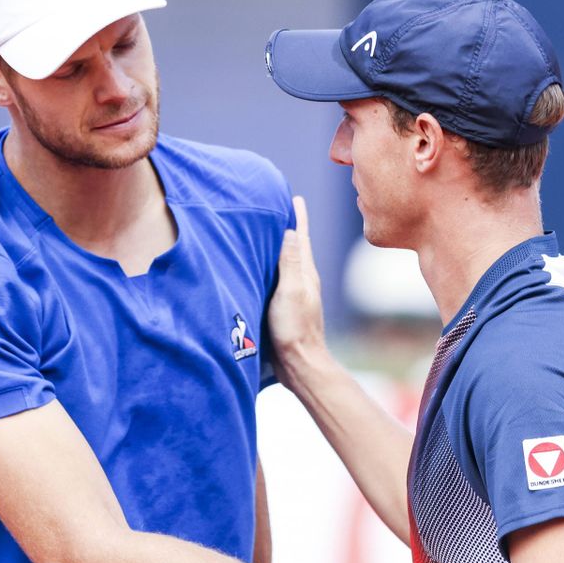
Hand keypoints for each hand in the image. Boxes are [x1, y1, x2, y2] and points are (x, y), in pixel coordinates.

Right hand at [268, 196, 328, 391]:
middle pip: (294, 247)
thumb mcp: (290, 291)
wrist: (299, 365)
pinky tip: (258, 270)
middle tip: (276, 208)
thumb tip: (291, 230)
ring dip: (276, 248)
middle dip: (287, 227)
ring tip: (265, 234)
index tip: (293, 197)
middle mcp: (301, 280)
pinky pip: (275, 279)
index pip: (301, 237)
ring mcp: (293, 294)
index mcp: (305, 273)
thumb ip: (290, 262)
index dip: (297, 217)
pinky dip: (268, 267)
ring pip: (284, 263)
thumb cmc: (295, 329)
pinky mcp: (283, 308)